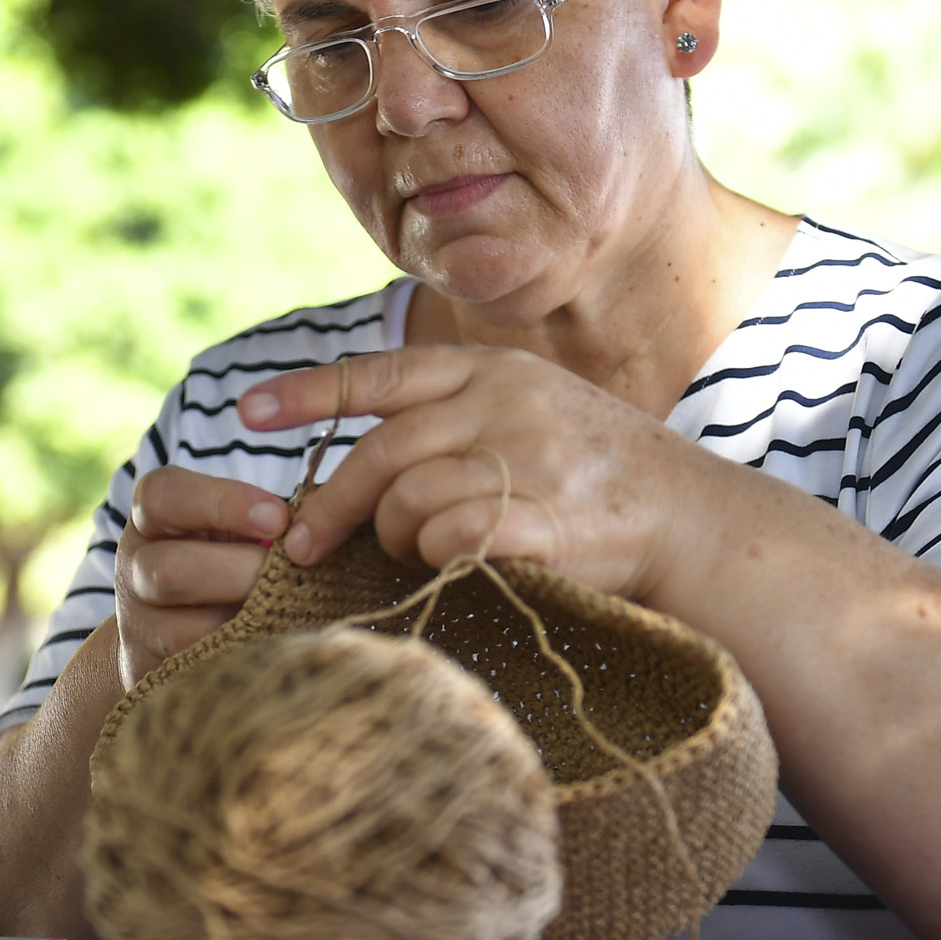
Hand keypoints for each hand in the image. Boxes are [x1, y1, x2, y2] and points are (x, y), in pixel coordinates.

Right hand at [111, 466, 288, 688]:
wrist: (172, 630)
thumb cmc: (222, 561)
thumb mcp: (228, 529)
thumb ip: (263, 519)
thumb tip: (323, 520)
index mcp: (150, 521)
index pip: (163, 495)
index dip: (222, 502)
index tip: (279, 518)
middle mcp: (133, 571)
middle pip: (170, 569)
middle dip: (239, 572)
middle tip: (291, 573)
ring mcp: (139, 628)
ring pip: (182, 631)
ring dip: (244, 623)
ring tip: (290, 614)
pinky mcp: (154, 674)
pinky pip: (197, 673)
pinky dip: (243, 660)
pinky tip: (277, 648)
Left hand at [237, 346, 693, 599]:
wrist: (695, 519)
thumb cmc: (598, 475)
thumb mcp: (531, 411)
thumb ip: (455, 417)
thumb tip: (364, 459)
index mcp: (492, 370)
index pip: (381, 372)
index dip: (307, 393)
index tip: (245, 412)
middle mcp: (505, 403)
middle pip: (382, 450)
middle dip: (330, 503)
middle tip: (300, 545)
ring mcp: (528, 458)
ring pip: (409, 499)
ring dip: (394, 539)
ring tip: (412, 557)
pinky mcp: (547, 519)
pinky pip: (452, 538)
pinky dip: (435, 559)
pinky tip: (449, 568)